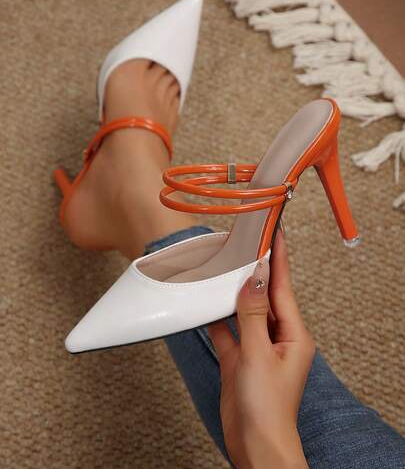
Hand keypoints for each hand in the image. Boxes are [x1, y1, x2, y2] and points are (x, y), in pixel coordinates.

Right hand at [208, 230, 314, 468]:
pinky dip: (218, 319)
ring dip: (234, 293)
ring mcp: (257, 349)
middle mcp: (277, 338)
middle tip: (244, 245)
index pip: (283, 287)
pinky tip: (207, 304)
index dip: (278, 259)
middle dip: (254, 271)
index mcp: (293, 335)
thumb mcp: (258, 353)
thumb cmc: (267, 407)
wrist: (255, 447)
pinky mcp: (239, 361)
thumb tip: (254, 279)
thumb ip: (253, 314)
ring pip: (244, 312)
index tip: (274, 233)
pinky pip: (228, 332)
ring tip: (224, 268)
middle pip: (264, 296)